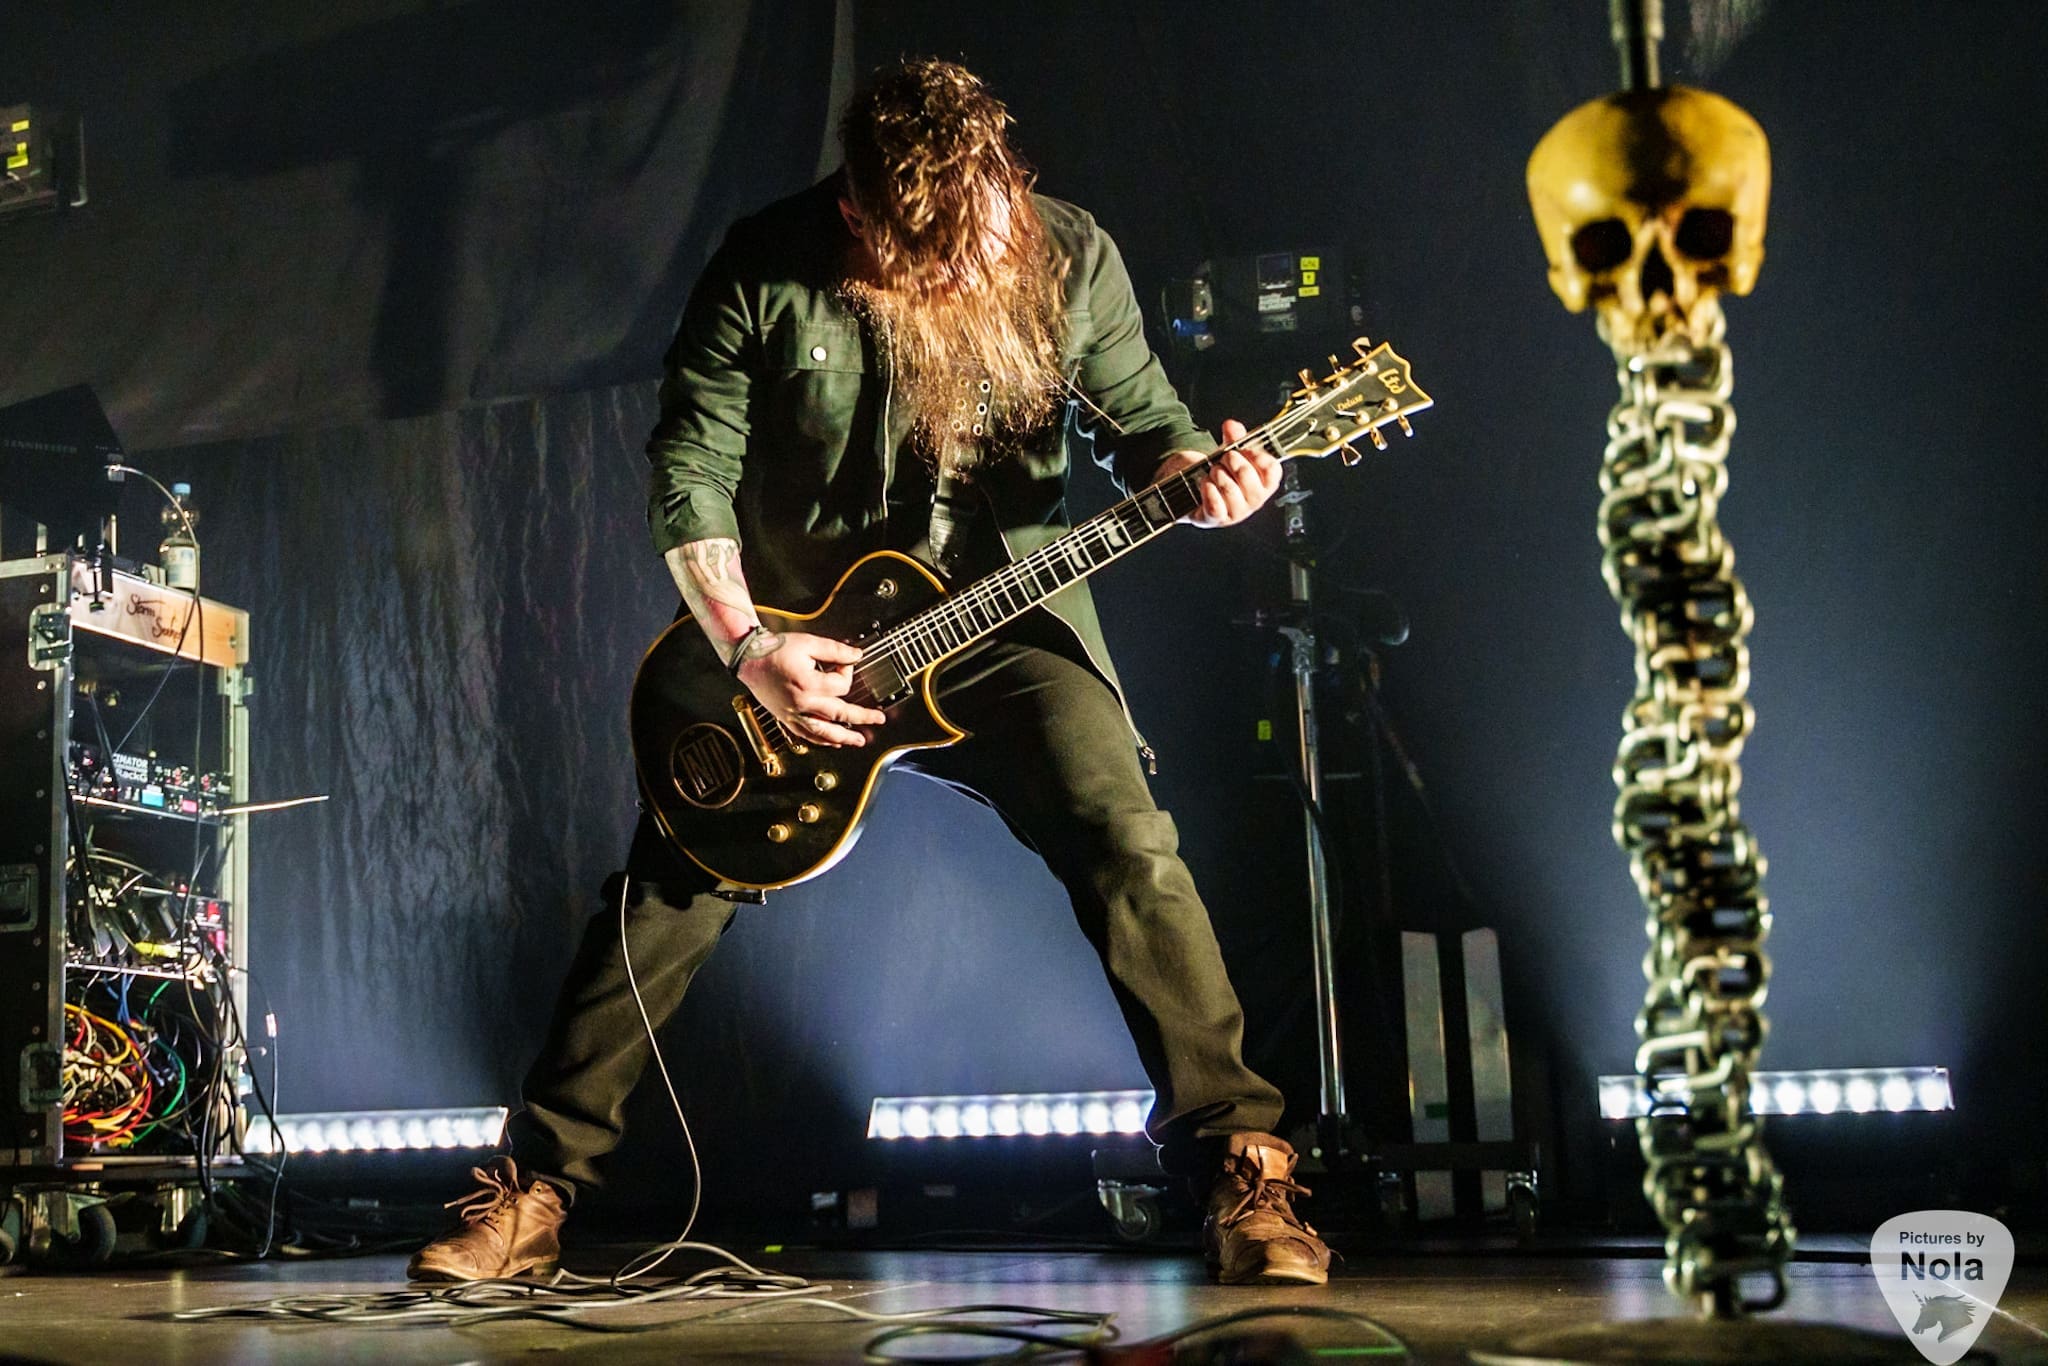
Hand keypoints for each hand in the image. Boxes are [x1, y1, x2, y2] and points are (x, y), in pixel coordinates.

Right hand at [736, 631, 888, 746]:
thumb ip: (835, 650)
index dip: (847, 672)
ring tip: (859, 740)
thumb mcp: (808, 643)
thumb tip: (856, 656)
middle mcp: (802, 702)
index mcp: (808, 683)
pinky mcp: (786, 718)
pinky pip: (806, 735)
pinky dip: (822, 740)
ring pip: (823, 731)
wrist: (749, 658)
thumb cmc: (774, 650)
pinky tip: (833, 742)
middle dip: (862, 717)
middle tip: (878, 719)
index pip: (841, 685)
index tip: (844, 664)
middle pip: (839, 714)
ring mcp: (793, 713)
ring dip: (844, 737)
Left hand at [1155, 419, 1282, 527]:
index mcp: (1264, 483)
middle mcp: (1254, 501)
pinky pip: (1215, 506)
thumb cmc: (1222, 473)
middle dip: (1231, 461)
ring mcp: (1236, 513)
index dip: (1256, 455)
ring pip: (1229, 489)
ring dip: (1216, 474)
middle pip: (1247, 476)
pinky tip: (1205, 484)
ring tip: (1213, 472)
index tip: (1243, 449)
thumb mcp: (1230, 451)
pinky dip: (1208, 490)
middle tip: (1224, 459)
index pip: (1272, 470)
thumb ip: (1234, 437)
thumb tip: (1231, 426)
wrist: (1198, 492)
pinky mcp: (1216, 520)